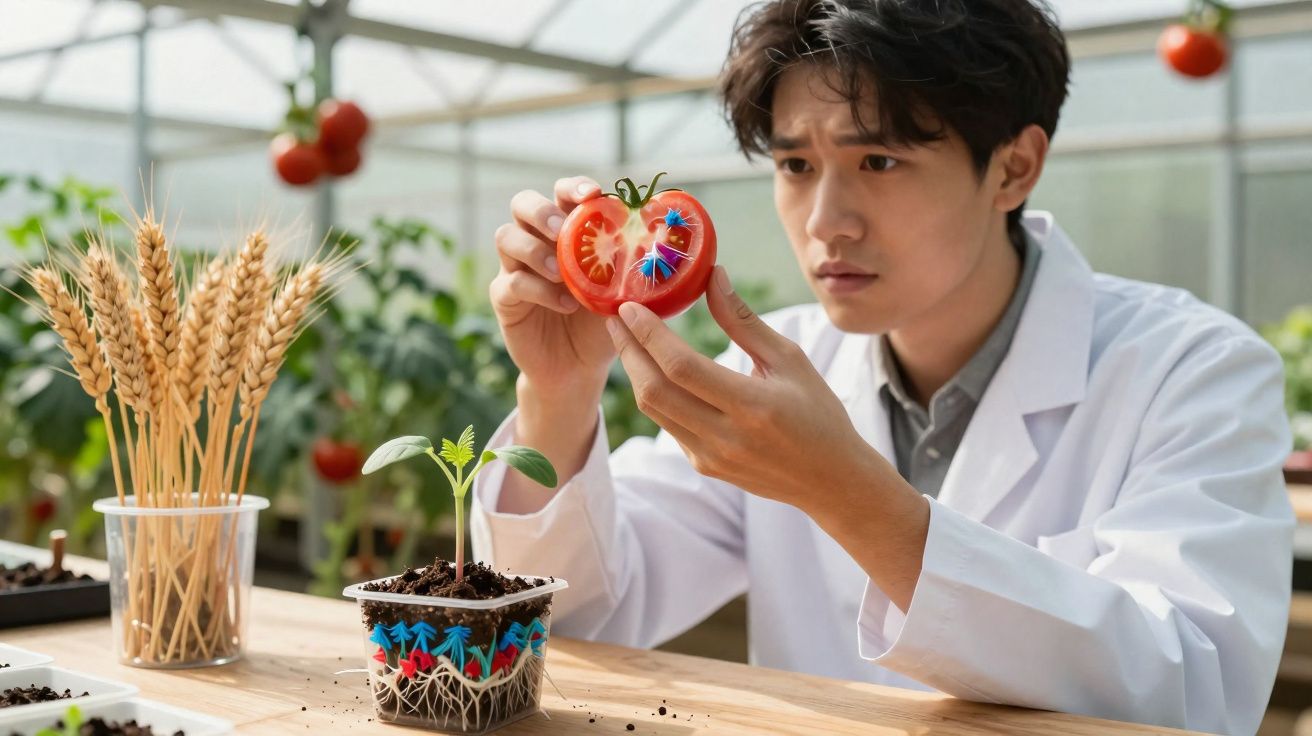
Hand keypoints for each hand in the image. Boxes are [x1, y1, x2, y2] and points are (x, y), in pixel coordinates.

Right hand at [490, 175, 615, 393]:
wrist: (579, 367)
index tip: (593, 194)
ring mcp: (515, 267)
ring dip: (534, 249)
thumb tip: (665, 241)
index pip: (562, 193)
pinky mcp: (504, 297)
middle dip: (542, 211)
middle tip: (563, 230)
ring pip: (506, 237)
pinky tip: (566, 304)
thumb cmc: (603, 322)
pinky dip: (538, 290)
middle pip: (522, 203)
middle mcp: (536, 241)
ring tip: (561, 272)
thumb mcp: (624, 292)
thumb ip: (635, 266)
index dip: (573, 187)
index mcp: (566, 231)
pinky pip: (511, 283)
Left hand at [607, 264, 929, 609]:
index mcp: (753, 405)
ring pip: (653, 410)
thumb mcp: (789, 359)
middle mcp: (726, 436)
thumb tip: (712, 275)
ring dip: (635, 371)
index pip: (682, 367)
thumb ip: (743, 321)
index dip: (649, 334)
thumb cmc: (817, 412)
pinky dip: (656, 393)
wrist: (831, 479)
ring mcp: (711, 457)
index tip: (630, 306)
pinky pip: (667, 424)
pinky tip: (654, 369)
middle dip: (628, 349)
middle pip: (654, 390)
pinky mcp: (704, 466)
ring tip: (628, 338)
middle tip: (615, 317)